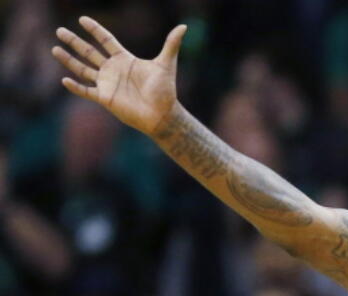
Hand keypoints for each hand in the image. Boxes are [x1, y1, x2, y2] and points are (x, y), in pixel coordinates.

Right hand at [53, 18, 185, 134]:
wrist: (163, 114)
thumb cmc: (165, 90)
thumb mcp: (166, 64)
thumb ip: (171, 44)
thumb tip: (184, 26)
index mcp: (125, 59)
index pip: (106, 40)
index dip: (95, 30)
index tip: (82, 19)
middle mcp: (113, 70)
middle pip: (89, 52)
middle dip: (74, 41)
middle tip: (59, 30)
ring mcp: (107, 83)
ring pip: (83, 69)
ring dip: (69, 60)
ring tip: (54, 48)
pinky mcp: (105, 98)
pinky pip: (86, 91)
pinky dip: (76, 86)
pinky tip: (64, 79)